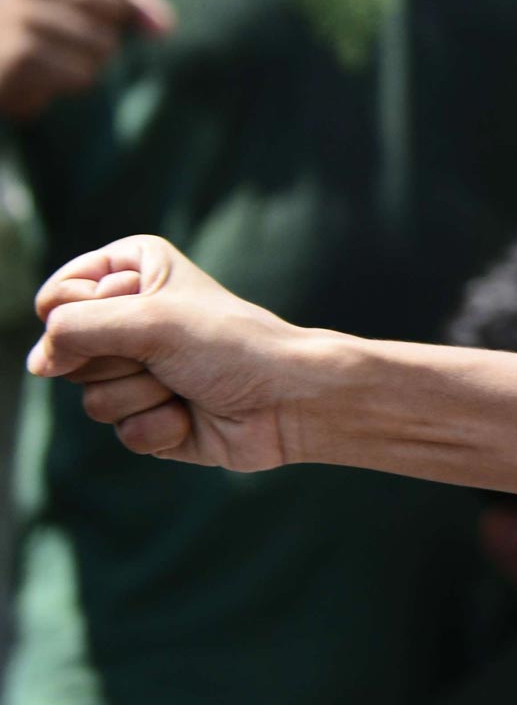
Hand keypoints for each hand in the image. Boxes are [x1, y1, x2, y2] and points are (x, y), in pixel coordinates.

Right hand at [0, 0, 174, 118]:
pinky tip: (54, 69)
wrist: (1, 56)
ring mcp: (16, 9)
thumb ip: (137, 3)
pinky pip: (82, 72)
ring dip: (98, 56)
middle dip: (114, 25)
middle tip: (86, 29)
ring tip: (68, 50)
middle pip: (113, 2)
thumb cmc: (57, 18)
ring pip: (103, 42)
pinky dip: (80, 76)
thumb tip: (164, 27)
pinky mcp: (17, 51)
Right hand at [28, 234, 310, 469]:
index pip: (58, 297)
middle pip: (68, 352)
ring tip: (185, 386)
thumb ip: (74, 329)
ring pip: (92, 398)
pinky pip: (122, 431)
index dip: (86, 313)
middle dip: (118, 361)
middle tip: (168, 356)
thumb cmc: (230, 345)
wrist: (291, 401)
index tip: (141, 311)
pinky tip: (194, 417)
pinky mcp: (152, 416)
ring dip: (142, 396)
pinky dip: (159, 427)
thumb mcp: (148, 320)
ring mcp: (140, 370)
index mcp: (132, 272)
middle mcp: (131, 318)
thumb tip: (37, 364)